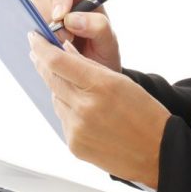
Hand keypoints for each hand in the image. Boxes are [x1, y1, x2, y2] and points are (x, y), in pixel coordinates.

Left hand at [27, 31, 168, 188]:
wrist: (156, 154)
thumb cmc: (145, 115)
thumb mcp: (123, 81)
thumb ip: (91, 67)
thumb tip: (65, 51)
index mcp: (101, 85)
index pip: (58, 61)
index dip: (41, 47)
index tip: (34, 37)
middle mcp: (85, 107)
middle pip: (51, 78)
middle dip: (43, 63)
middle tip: (38, 52)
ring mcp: (77, 128)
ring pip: (56, 98)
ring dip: (59, 88)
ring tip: (76, 87)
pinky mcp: (74, 144)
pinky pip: (63, 119)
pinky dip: (68, 110)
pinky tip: (85, 112)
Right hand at [29, 0, 121, 72]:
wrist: (95, 74)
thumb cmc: (104, 52)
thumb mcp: (109, 41)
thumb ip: (98, 27)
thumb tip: (71, 19)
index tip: (60, 17)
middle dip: (47, 14)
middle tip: (61, 38)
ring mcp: (46, 12)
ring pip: (30, 8)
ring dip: (40, 28)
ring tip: (58, 46)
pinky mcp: (36, 28)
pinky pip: (27, 27)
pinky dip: (34, 38)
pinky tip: (47, 50)